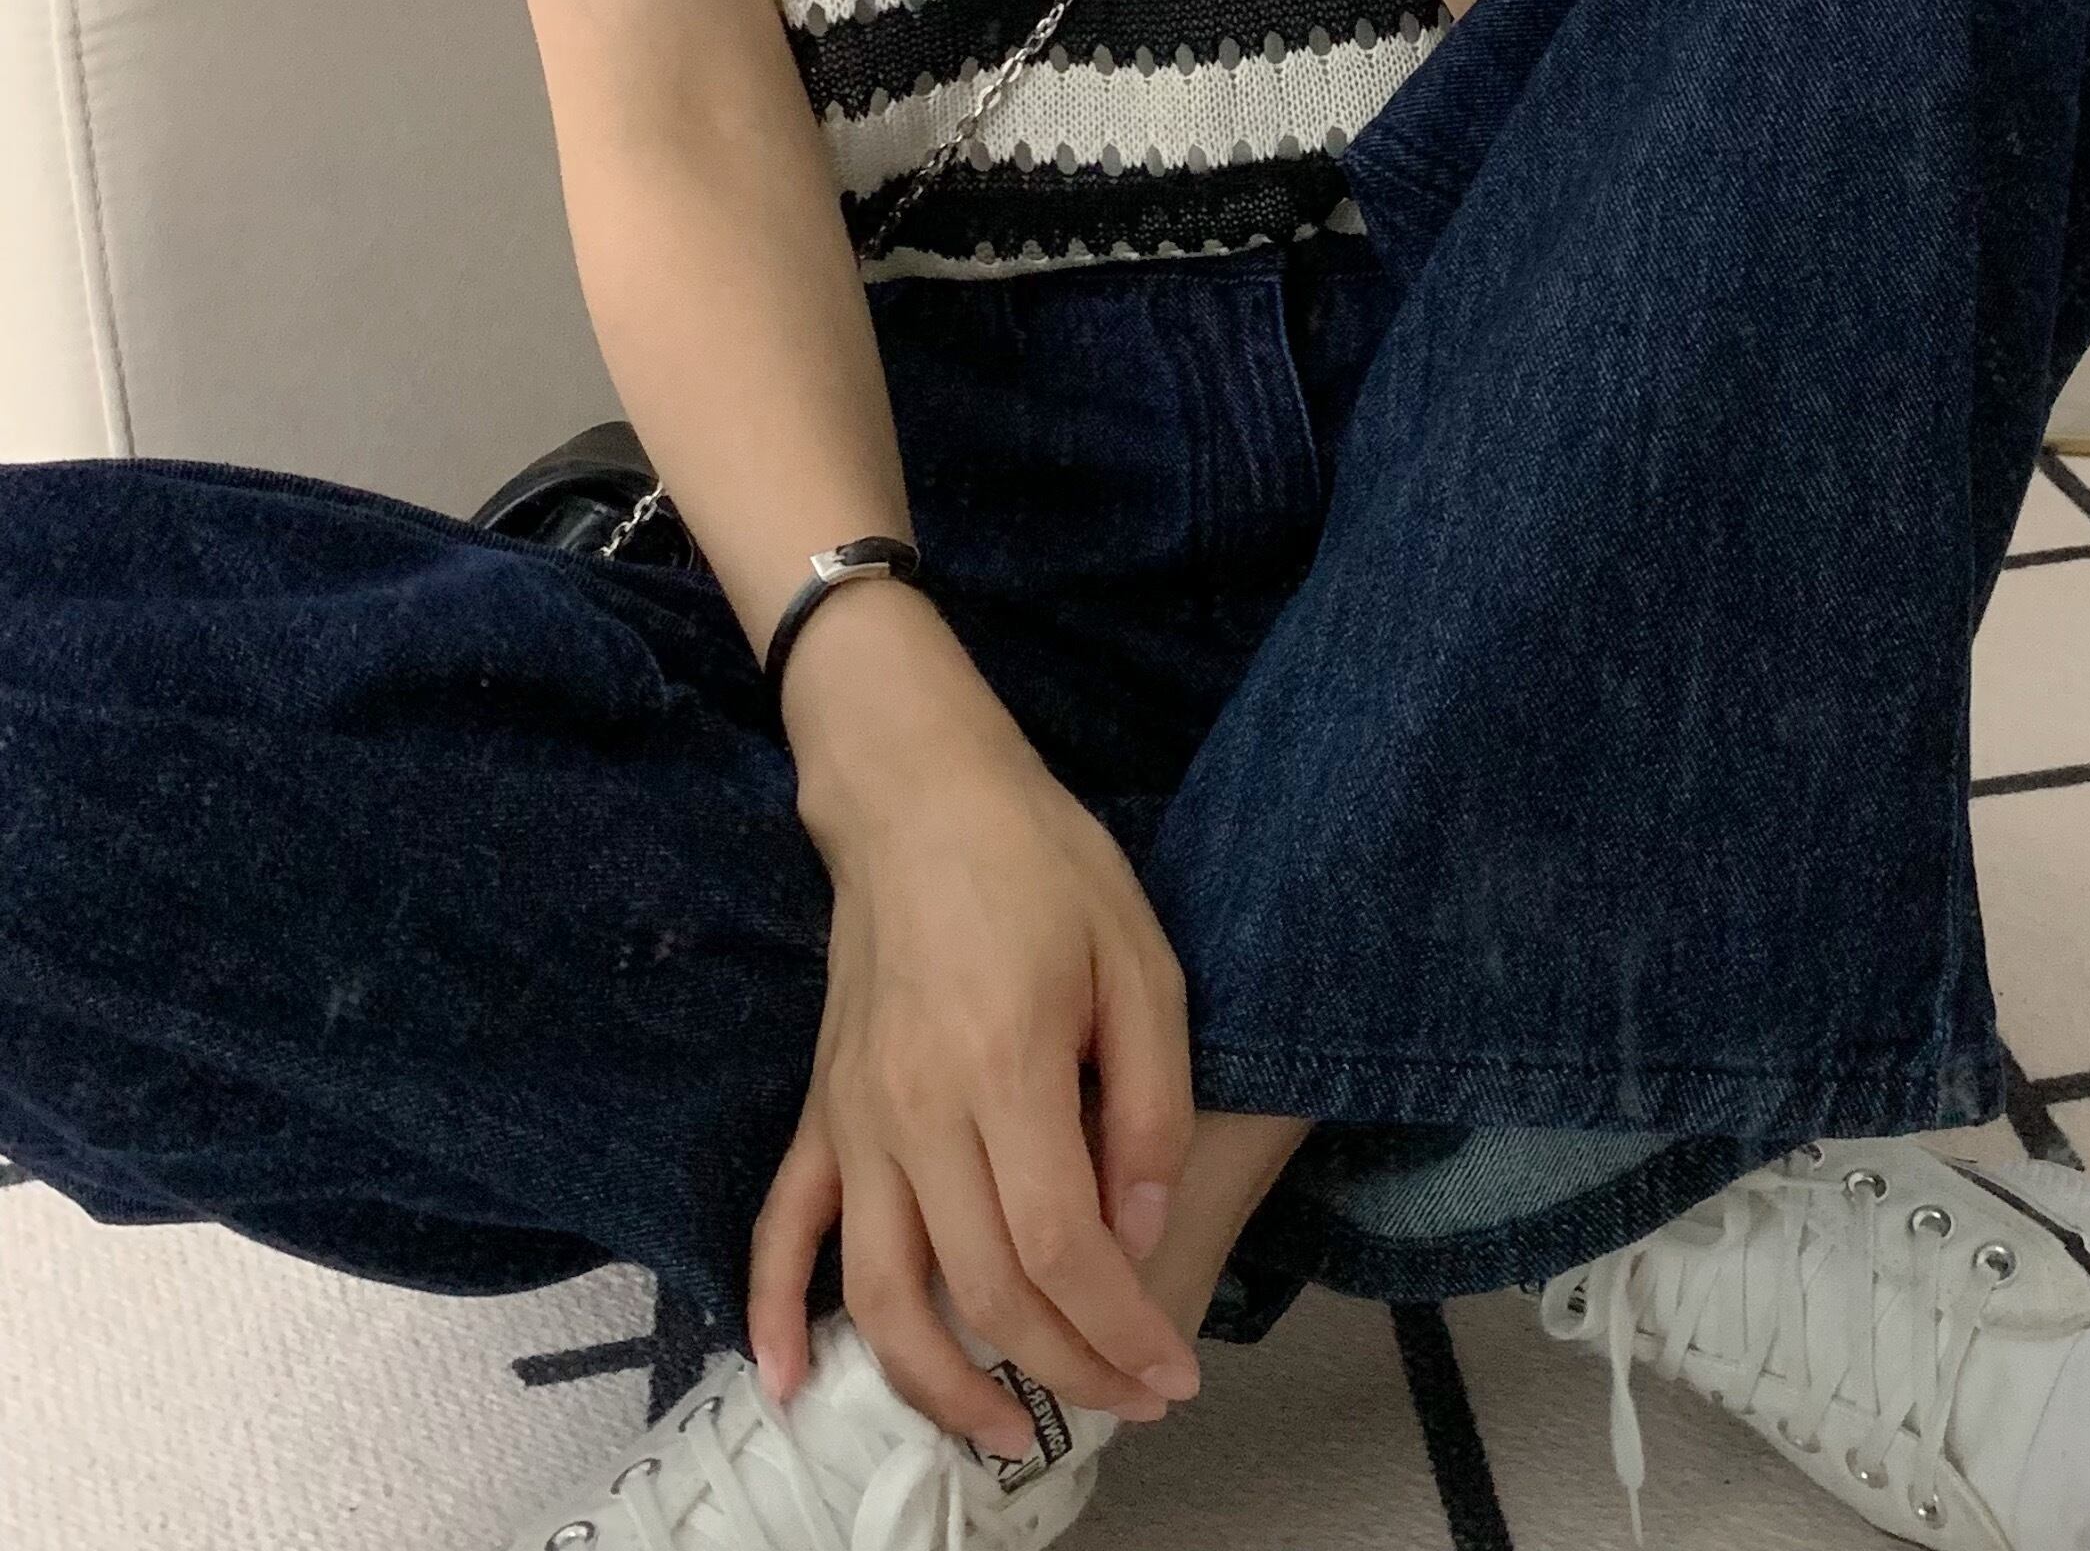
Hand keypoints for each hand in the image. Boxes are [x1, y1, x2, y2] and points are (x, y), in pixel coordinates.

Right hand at [743, 620, 1202, 1453]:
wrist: (920, 795)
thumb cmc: (1046, 865)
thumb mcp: (1142, 962)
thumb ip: (1148, 1104)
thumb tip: (1142, 1231)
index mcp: (1008, 1069)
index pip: (1062, 1249)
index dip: (1120, 1331)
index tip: (1173, 1375)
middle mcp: (919, 1113)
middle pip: (984, 1291)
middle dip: (1064, 1372)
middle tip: (1129, 1401)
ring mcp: (856, 1118)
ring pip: (881, 1294)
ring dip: (938, 1388)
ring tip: (1005, 1435)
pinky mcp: (820, 1110)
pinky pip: (782, 1229)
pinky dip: (774, 1317)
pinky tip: (791, 1388)